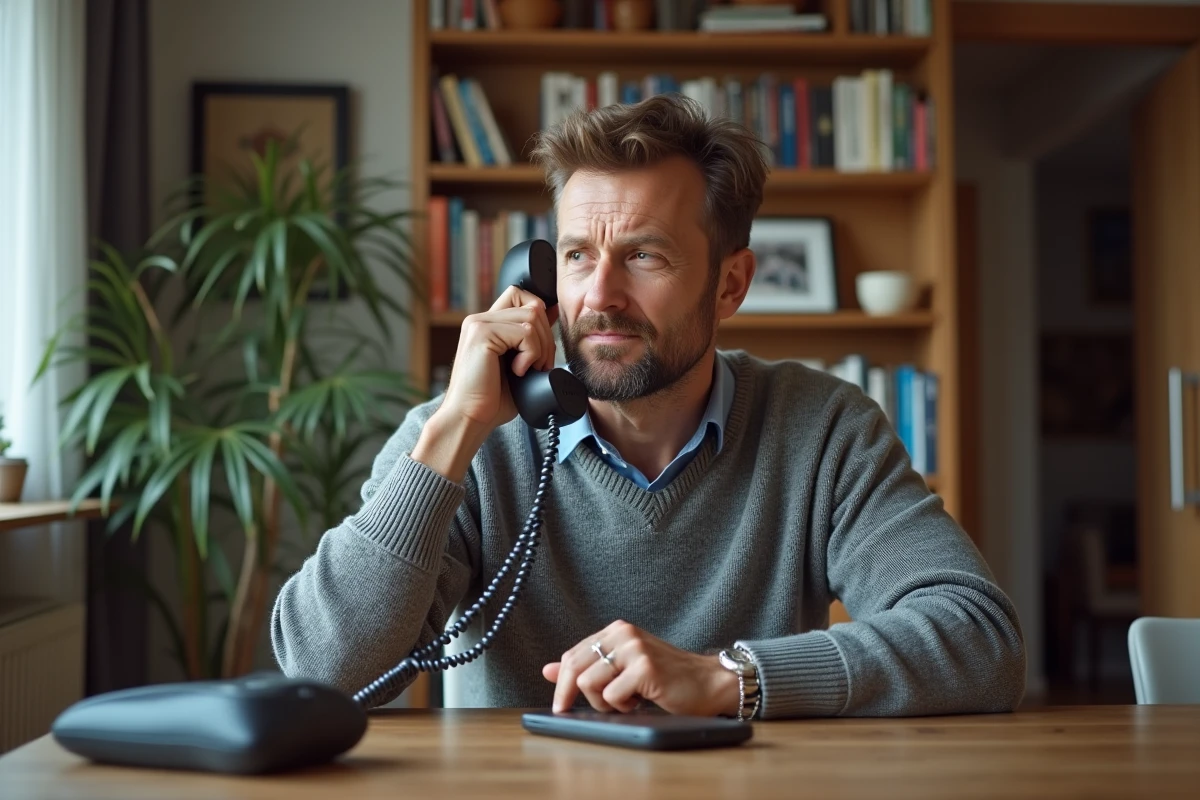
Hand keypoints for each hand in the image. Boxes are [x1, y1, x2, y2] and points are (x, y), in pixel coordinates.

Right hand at [412, 287, 557, 481]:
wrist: (470, 418)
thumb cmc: (491, 399)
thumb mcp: (519, 363)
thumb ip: (531, 336)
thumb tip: (554, 311)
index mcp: (487, 324)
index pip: (521, 296)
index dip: (540, 315)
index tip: (543, 346)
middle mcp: (480, 319)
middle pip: (533, 305)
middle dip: (546, 337)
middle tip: (540, 366)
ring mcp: (479, 324)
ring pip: (532, 317)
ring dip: (541, 348)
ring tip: (529, 370)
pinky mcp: (481, 334)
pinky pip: (525, 332)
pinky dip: (530, 354)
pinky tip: (518, 371)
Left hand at [542, 620, 739, 716]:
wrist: (708, 683)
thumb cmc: (666, 678)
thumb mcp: (623, 669)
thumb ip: (588, 667)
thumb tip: (547, 670)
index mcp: (616, 630)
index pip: (573, 655)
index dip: (561, 683)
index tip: (560, 705)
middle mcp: (623, 633)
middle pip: (574, 667)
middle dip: (569, 695)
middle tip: (570, 711)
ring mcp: (634, 648)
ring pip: (589, 683)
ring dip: (603, 703)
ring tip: (626, 701)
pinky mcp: (645, 667)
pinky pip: (611, 695)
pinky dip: (622, 707)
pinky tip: (641, 701)